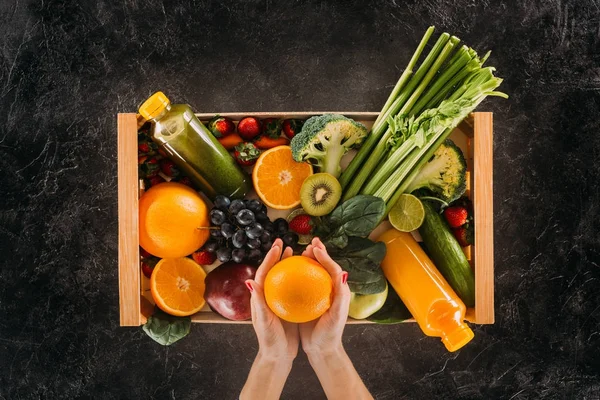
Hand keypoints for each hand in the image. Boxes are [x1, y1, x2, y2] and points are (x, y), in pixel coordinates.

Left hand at [245, 238, 298, 360]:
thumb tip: (250, 280)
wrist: (278, 356)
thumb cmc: (269, 340)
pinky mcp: (289, 307)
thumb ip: (258, 302)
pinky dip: (301, 279)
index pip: (264, 272)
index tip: (278, 245)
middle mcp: (269, 296)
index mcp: (260, 297)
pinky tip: (312, 275)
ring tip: (298, 253)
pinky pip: (295, 289)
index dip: (270, 257)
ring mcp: (279, 301)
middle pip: (273, 271)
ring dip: (289, 264)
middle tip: (285, 242)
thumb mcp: (264, 321)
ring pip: (284, 278)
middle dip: (278, 255)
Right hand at [299, 237, 350, 355]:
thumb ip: (340, 295)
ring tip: (301, 251)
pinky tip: (287, 272)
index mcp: (339, 291)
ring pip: (314, 273)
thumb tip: (342, 273)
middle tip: (310, 243)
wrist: (322, 349)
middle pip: (324, 266)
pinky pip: (303, 284)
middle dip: (319, 252)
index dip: (325, 255)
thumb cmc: (331, 333)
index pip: (333, 268)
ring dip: (309, 260)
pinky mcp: (310, 301)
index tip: (315, 247)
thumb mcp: (336, 315)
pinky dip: (298, 275)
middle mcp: (330, 290)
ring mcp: (319, 295)